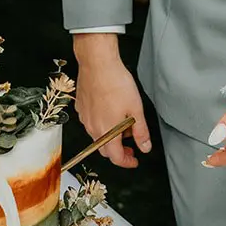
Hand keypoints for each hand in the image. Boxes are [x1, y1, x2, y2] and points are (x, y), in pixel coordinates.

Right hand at [71, 38, 150, 167]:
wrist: (97, 63)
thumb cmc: (116, 83)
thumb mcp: (136, 109)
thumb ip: (141, 131)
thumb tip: (145, 147)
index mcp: (107, 133)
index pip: (116, 158)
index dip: (127, 162)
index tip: (134, 160)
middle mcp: (93, 129)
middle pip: (105, 149)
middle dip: (119, 150)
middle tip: (131, 144)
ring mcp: (85, 118)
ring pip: (97, 135)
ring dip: (110, 136)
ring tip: (123, 121)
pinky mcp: (80, 108)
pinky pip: (91, 122)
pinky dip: (101, 123)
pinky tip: (110, 110)